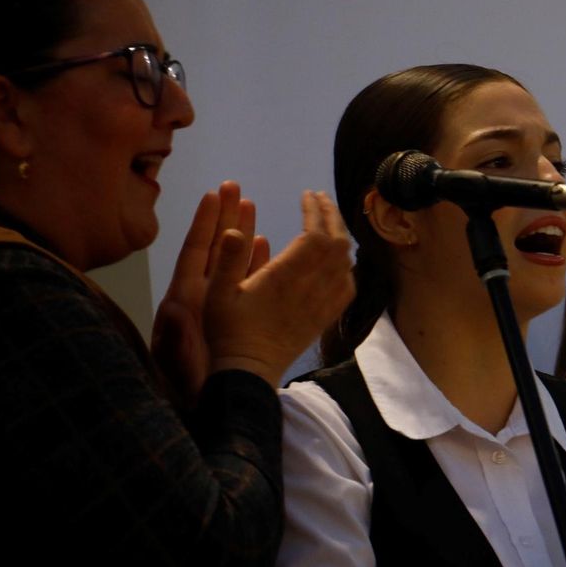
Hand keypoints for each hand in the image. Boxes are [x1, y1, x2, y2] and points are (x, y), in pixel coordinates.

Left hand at [152, 182, 269, 406]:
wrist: (206, 407)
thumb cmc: (188, 386)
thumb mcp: (178, 361)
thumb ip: (176, 337)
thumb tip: (175, 308)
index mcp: (187, 301)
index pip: (196, 253)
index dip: (205, 223)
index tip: (214, 193)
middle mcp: (201, 298)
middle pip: (214, 250)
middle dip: (223, 217)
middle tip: (234, 186)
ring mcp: (218, 306)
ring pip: (229, 262)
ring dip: (239, 233)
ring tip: (251, 204)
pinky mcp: (233, 317)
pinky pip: (243, 281)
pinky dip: (252, 261)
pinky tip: (263, 245)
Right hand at [203, 186, 354, 385]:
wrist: (250, 371)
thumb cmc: (228, 331)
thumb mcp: (218, 293)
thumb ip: (227, 259)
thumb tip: (235, 229)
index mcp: (286, 276)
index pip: (314, 234)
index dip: (315, 211)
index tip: (307, 195)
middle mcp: (311, 287)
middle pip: (337, 244)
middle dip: (332, 216)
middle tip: (321, 199)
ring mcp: (322, 304)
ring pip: (346, 263)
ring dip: (341, 237)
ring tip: (328, 222)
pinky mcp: (325, 318)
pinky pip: (347, 287)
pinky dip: (346, 266)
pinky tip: (337, 260)